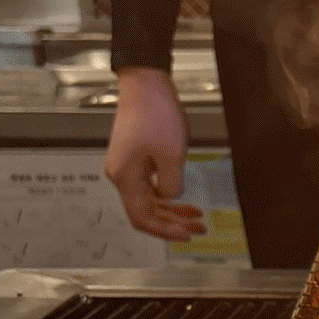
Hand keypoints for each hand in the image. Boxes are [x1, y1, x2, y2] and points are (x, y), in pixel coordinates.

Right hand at [104, 67, 206, 241]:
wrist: (146, 84)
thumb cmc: (156, 114)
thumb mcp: (171, 154)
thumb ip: (171, 184)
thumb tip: (170, 197)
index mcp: (125, 177)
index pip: (142, 217)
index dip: (165, 230)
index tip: (187, 233)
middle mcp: (121, 175)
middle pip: (144, 211)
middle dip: (171, 222)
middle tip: (198, 228)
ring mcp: (127, 166)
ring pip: (148, 200)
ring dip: (171, 210)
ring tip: (195, 215)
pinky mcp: (135, 158)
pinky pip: (149, 186)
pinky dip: (166, 194)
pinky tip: (183, 198)